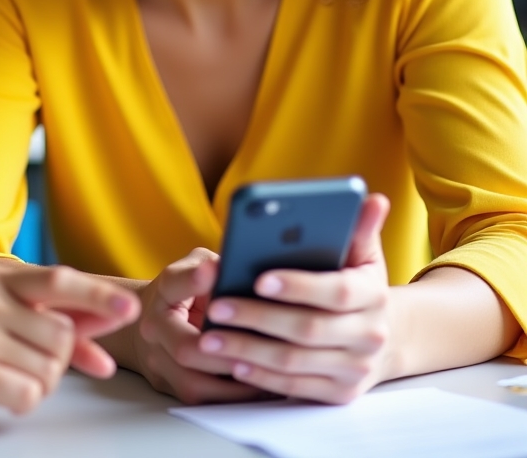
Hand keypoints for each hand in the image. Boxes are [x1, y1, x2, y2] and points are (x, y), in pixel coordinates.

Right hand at [0, 262, 138, 424]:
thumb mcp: (1, 322)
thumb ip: (52, 322)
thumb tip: (105, 336)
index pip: (61, 281)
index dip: (97, 297)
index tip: (130, 309)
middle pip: (62, 336)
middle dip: (55, 362)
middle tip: (21, 365)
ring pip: (48, 370)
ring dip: (36, 384)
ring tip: (2, 376)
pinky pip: (26, 393)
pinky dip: (20, 401)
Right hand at [129, 249, 267, 403]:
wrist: (152, 321)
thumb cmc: (185, 291)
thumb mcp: (196, 266)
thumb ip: (213, 266)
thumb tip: (238, 266)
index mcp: (163, 291)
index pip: (174, 283)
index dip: (195, 278)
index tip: (214, 271)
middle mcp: (154, 328)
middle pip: (185, 349)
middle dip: (225, 355)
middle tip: (260, 353)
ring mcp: (157, 361)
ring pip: (193, 383)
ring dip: (233, 385)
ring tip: (267, 378)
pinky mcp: (170, 387)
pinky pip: (202, 400)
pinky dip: (232, 398)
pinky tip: (258, 390)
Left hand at [197, 193, 392, 403]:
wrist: (384, 337)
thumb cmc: (356, 285)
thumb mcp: (361, 255)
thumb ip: (358, 228)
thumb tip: (372, 198)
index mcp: (373, 296)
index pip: (335, 291)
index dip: (296, 286)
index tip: (257, 278)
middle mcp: (369, 336)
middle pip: (307, 330)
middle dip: (257, 318)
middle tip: (215, 307)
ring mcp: (355, 370)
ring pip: (295, 362)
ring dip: (248, 350)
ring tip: (209, 338)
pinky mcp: (339, 395)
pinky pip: (294, 389)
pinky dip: (261, 377)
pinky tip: (232, 363)